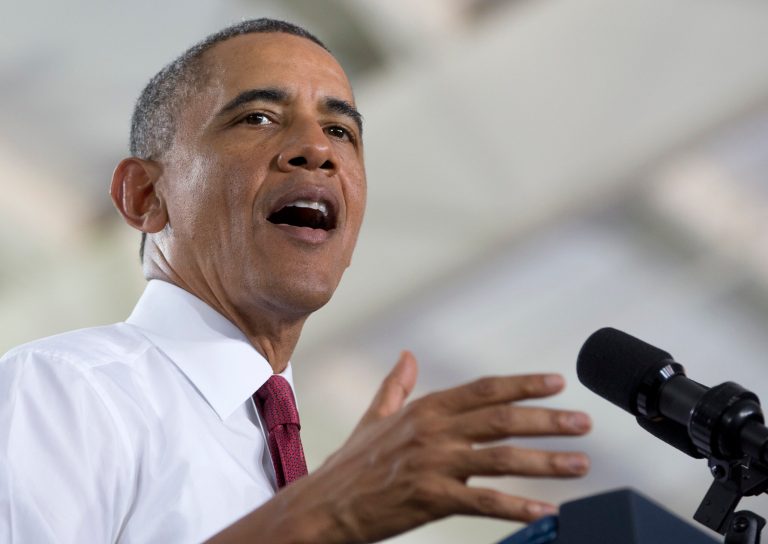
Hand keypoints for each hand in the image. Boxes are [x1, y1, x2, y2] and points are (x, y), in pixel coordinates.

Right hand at [209, 351, 590, 543]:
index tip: (557, 383)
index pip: (484, 390)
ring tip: (580, 463)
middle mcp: (433, 430)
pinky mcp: (430, 498)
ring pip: (501, 458)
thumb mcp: (374, 417)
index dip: (523, 385)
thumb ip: (396, 385)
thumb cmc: (350, 464)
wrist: (324, 506)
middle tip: (584, 423)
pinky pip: (483, 501)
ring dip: (546, 460)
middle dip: (548, 419)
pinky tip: (546, 511)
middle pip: (502, 419)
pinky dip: (518, 506)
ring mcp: (433, 463)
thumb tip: (408, 356)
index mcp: (425, 408)